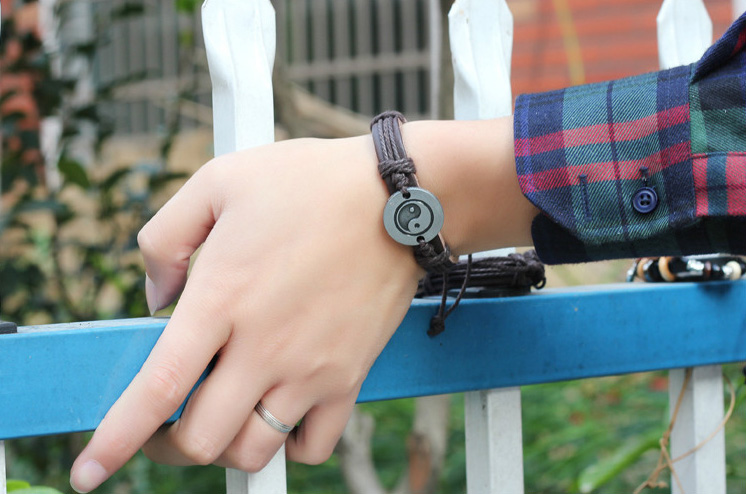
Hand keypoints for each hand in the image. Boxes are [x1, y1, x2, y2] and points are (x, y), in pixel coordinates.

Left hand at [69, 135, 421, 491]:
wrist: (398, 197)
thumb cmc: (310, 182)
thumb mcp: (220, 180)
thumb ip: (164, 237)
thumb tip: (156, 297)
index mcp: (223, 297)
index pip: (158, 389)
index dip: (116, 440)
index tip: (88, 472)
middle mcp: (265, 346)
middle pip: (202, 440)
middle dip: (168, 446)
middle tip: (164, 425)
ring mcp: (312, 368)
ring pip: (254, 453)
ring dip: (226, 446)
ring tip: (223, 415)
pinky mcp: (350, 375)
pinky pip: (315, 445)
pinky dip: (288, 445)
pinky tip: (278, 411)